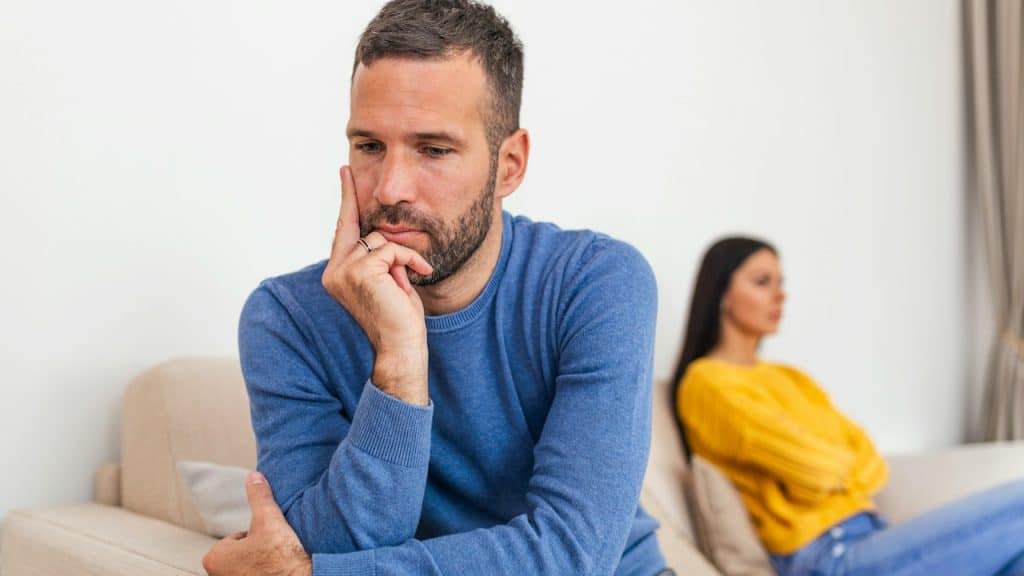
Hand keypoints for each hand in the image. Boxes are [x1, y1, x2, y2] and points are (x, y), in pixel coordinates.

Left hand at [202, 472, 311, 575]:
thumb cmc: (280, 557)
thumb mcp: (269, 519)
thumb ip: (259, 496)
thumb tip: (254, 476)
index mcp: (214, 557)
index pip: (238, 537)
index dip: (255, 536)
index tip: (267, 543)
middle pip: (241, 553)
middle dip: (256, 550)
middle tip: (272, 553)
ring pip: (248, 566)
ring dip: (260, 563)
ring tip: (275, 564)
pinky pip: (255, 575)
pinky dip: (264, 574)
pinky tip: (276, 572)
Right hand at [321, 166, 432, 404]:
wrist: (402, 348)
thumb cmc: (400, 318)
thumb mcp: (389, 280)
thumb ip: (380, 258)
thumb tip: (381, 234)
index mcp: (337, 273)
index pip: (343, 229)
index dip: (346, 199)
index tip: (345, 172)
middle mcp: (334, 271)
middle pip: (356, 226)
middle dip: (357, 201)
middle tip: (348, 170)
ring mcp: (344, 271)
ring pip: (380, 239)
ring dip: (401, 257)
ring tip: (405, 281)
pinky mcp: (360, 271)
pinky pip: (392, 249)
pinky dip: (409, 260)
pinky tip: (416, 277)